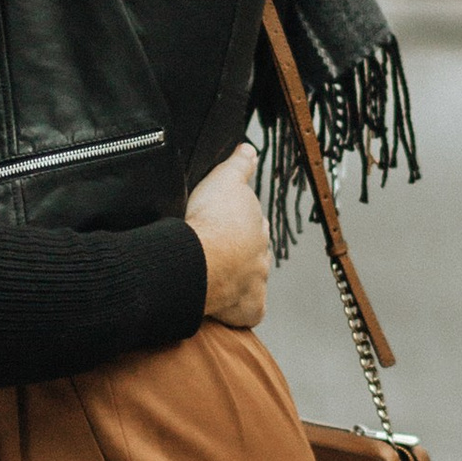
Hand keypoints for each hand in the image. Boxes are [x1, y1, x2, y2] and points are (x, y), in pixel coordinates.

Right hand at [187, 143, 269, 331]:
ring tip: (212, 277)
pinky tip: (224, 307)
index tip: (221, 223)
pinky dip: (239, 310)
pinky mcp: (247, 308)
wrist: (200, 260)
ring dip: (237, 279)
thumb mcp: (223, 179)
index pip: (254, 223)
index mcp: (258, 225)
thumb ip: (239, 164)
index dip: (237, 223)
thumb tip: (250, 149)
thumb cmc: (210, 220)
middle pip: (253, 253)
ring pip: (252, 281)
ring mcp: (256, 282)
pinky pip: (248, 311)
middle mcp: (262, 254)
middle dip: (239, 252)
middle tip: (213, 251)